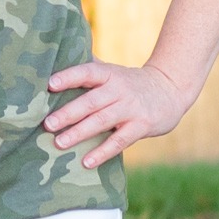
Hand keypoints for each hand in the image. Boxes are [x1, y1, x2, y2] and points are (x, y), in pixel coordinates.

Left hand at [43, 59, 187, 166]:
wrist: (171, 90)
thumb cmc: (130, 83)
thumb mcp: (113, 71)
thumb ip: (90, 67)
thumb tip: (58, 56)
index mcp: (109, 74)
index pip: (87, 72)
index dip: (69, 77)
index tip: (49, 84)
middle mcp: (119, 89)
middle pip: (91, 101)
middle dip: (68, 113)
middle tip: (47, 124)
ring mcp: (131, 109)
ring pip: (102, 121)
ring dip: (79, 133)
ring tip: (59, 143)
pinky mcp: (141, 126)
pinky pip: (119, 141)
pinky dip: (102, 152)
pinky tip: (86, 162)